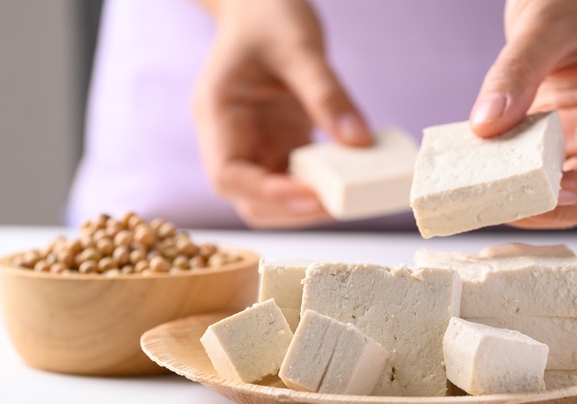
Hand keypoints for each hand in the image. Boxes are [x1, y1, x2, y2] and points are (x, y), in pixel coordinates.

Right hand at [193, 0, 371, 228]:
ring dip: (309, 205)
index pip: (228, 175)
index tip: (312, 197)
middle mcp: (230, 139)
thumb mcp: (299, 47)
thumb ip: (327, 94)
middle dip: (292, 210)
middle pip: (249, 200)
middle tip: (341, 203)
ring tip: (351, 195)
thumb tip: (359, 143)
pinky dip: (323, 187)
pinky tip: (352, 179)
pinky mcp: (279, 147)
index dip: (267, 194)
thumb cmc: (270, 17)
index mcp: (217, 114)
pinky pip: (298, 180)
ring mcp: (254, 146)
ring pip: (273, 199)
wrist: (262, 7)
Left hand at [469, 0, 576, 228]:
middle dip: (576, 208)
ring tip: (502, 204)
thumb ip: (516, 70)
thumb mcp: (545, 23)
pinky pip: (566, 188)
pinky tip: (502, 191)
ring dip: (552, 211)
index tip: (562, 189)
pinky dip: (535, 196)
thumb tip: (486, 125)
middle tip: (518, 206)